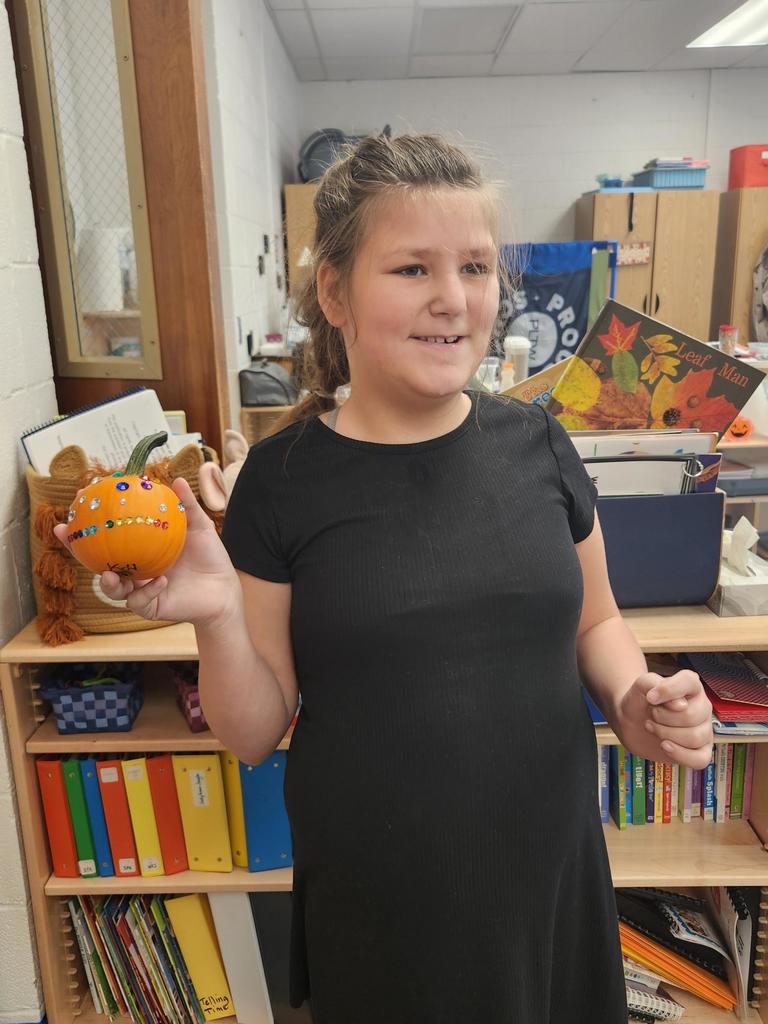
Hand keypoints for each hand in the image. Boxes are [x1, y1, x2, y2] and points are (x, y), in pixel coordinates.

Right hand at [53, 478, 241, 628]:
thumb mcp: (199, 527)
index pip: (108, 537)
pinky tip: (161, 580)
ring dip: (108, 583)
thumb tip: (176, 480)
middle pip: (99, 563)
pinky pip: (140, 602)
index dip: (87, 527)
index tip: (71, 511)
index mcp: (140, 548)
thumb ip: (187, 506)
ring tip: (108, 574)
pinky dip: (149, 591)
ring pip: (114, 589)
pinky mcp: (151, 607)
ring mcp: (141, 590)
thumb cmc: (209, 556)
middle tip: (68, 538)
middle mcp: (135, 569)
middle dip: (78, 553)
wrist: (224, 588)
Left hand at [612, 670, 712, 768]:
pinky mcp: (701, 750)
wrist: (631, 721)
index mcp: (691, 685)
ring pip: (695, 738)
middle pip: (690, 716)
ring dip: (665, 734)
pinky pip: (700, 759)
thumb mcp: (641, 685)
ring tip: (652, 727)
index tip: (650, 698)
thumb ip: (656, 685)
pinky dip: (680, 755)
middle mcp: (702, 705)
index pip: (690, 681)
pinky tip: (664, 746)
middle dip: (662, 718)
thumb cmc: (640, 700)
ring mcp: (704, 729)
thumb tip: (681, 705)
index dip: (668, 691)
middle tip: (650, 715)